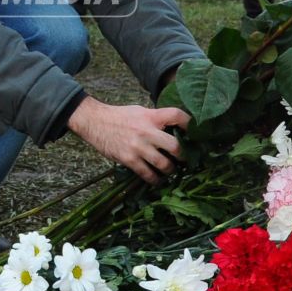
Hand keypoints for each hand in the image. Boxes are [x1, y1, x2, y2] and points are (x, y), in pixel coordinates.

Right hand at [68, 99, 190, 183]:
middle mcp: (147, 131)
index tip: (196, 132)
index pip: (177, 116)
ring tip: (171, 170)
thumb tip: (173, 128)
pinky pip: (147, 174)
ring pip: (164, 164)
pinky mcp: (129, 159)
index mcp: (151, 116)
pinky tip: (157, 179)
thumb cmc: (119, 116)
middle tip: (185, 159)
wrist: (94, 121)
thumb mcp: (140, 111)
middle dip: (183, 156)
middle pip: (175, 146)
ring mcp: (138, 146)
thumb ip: (156, 119)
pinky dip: (155, 179)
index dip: (190, 123)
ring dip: (171, 170)